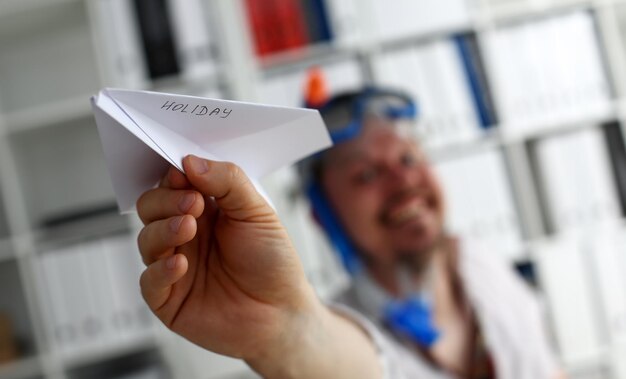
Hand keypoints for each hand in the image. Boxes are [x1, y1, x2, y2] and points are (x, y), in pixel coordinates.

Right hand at [136, 155, 318, 361]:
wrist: (282, 314)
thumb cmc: (272, 262)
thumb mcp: (258, 212)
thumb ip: (228, 182)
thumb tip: (191, 161)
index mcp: (204, 210)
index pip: (173, 184)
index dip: (174, 176)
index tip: (182, 173)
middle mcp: (185, 235)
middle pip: (151, 207)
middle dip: (167, 200)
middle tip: (192, 204)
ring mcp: (175, 265)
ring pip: (146, 240)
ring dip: (163, 230)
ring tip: (188, 228)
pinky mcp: (169, 299)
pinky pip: (148, 281)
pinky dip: (160, 270)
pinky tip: (181, 263)